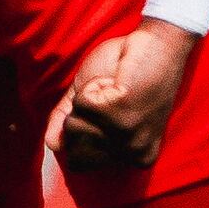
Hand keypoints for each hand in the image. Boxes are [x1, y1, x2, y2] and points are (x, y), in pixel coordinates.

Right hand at [47, 20, 199, 173]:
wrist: (156, 45)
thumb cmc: (126, 72)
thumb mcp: (93, 102)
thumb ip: (69, 124)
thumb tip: (52, 144)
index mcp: (135, 157)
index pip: (79, 163)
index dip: (81, 130)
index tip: (108, 111)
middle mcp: (135, 153)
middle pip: (73, 148)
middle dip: (80, 116)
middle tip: (110, 98)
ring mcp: (129, 135)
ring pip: (73, 126)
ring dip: (87, 99)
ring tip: (115, 89)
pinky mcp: (123, 114)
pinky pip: (81, 103)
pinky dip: (92, 85)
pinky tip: (118, 81)